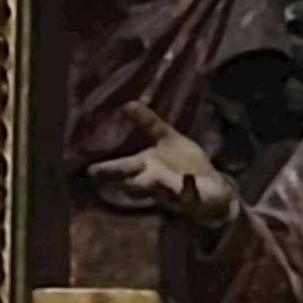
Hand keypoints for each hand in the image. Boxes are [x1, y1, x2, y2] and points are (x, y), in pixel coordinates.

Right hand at [102, 126, 237, 221]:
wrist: (211, 186)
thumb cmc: (184, 163)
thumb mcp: (168, 138)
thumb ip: (149, 123)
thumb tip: (129, 103)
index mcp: (147, 166)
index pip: (123, 167)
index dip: (107, 169)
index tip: (90, 171)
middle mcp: (155, 181)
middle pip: (136, 183)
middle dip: (129, 182)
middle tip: (120, 183)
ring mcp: (174, 191)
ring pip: (160, 191)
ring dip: (155, 184)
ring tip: (152, 177)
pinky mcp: (194, 198)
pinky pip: (190, 195)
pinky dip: (188, 189)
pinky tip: (188, 180)